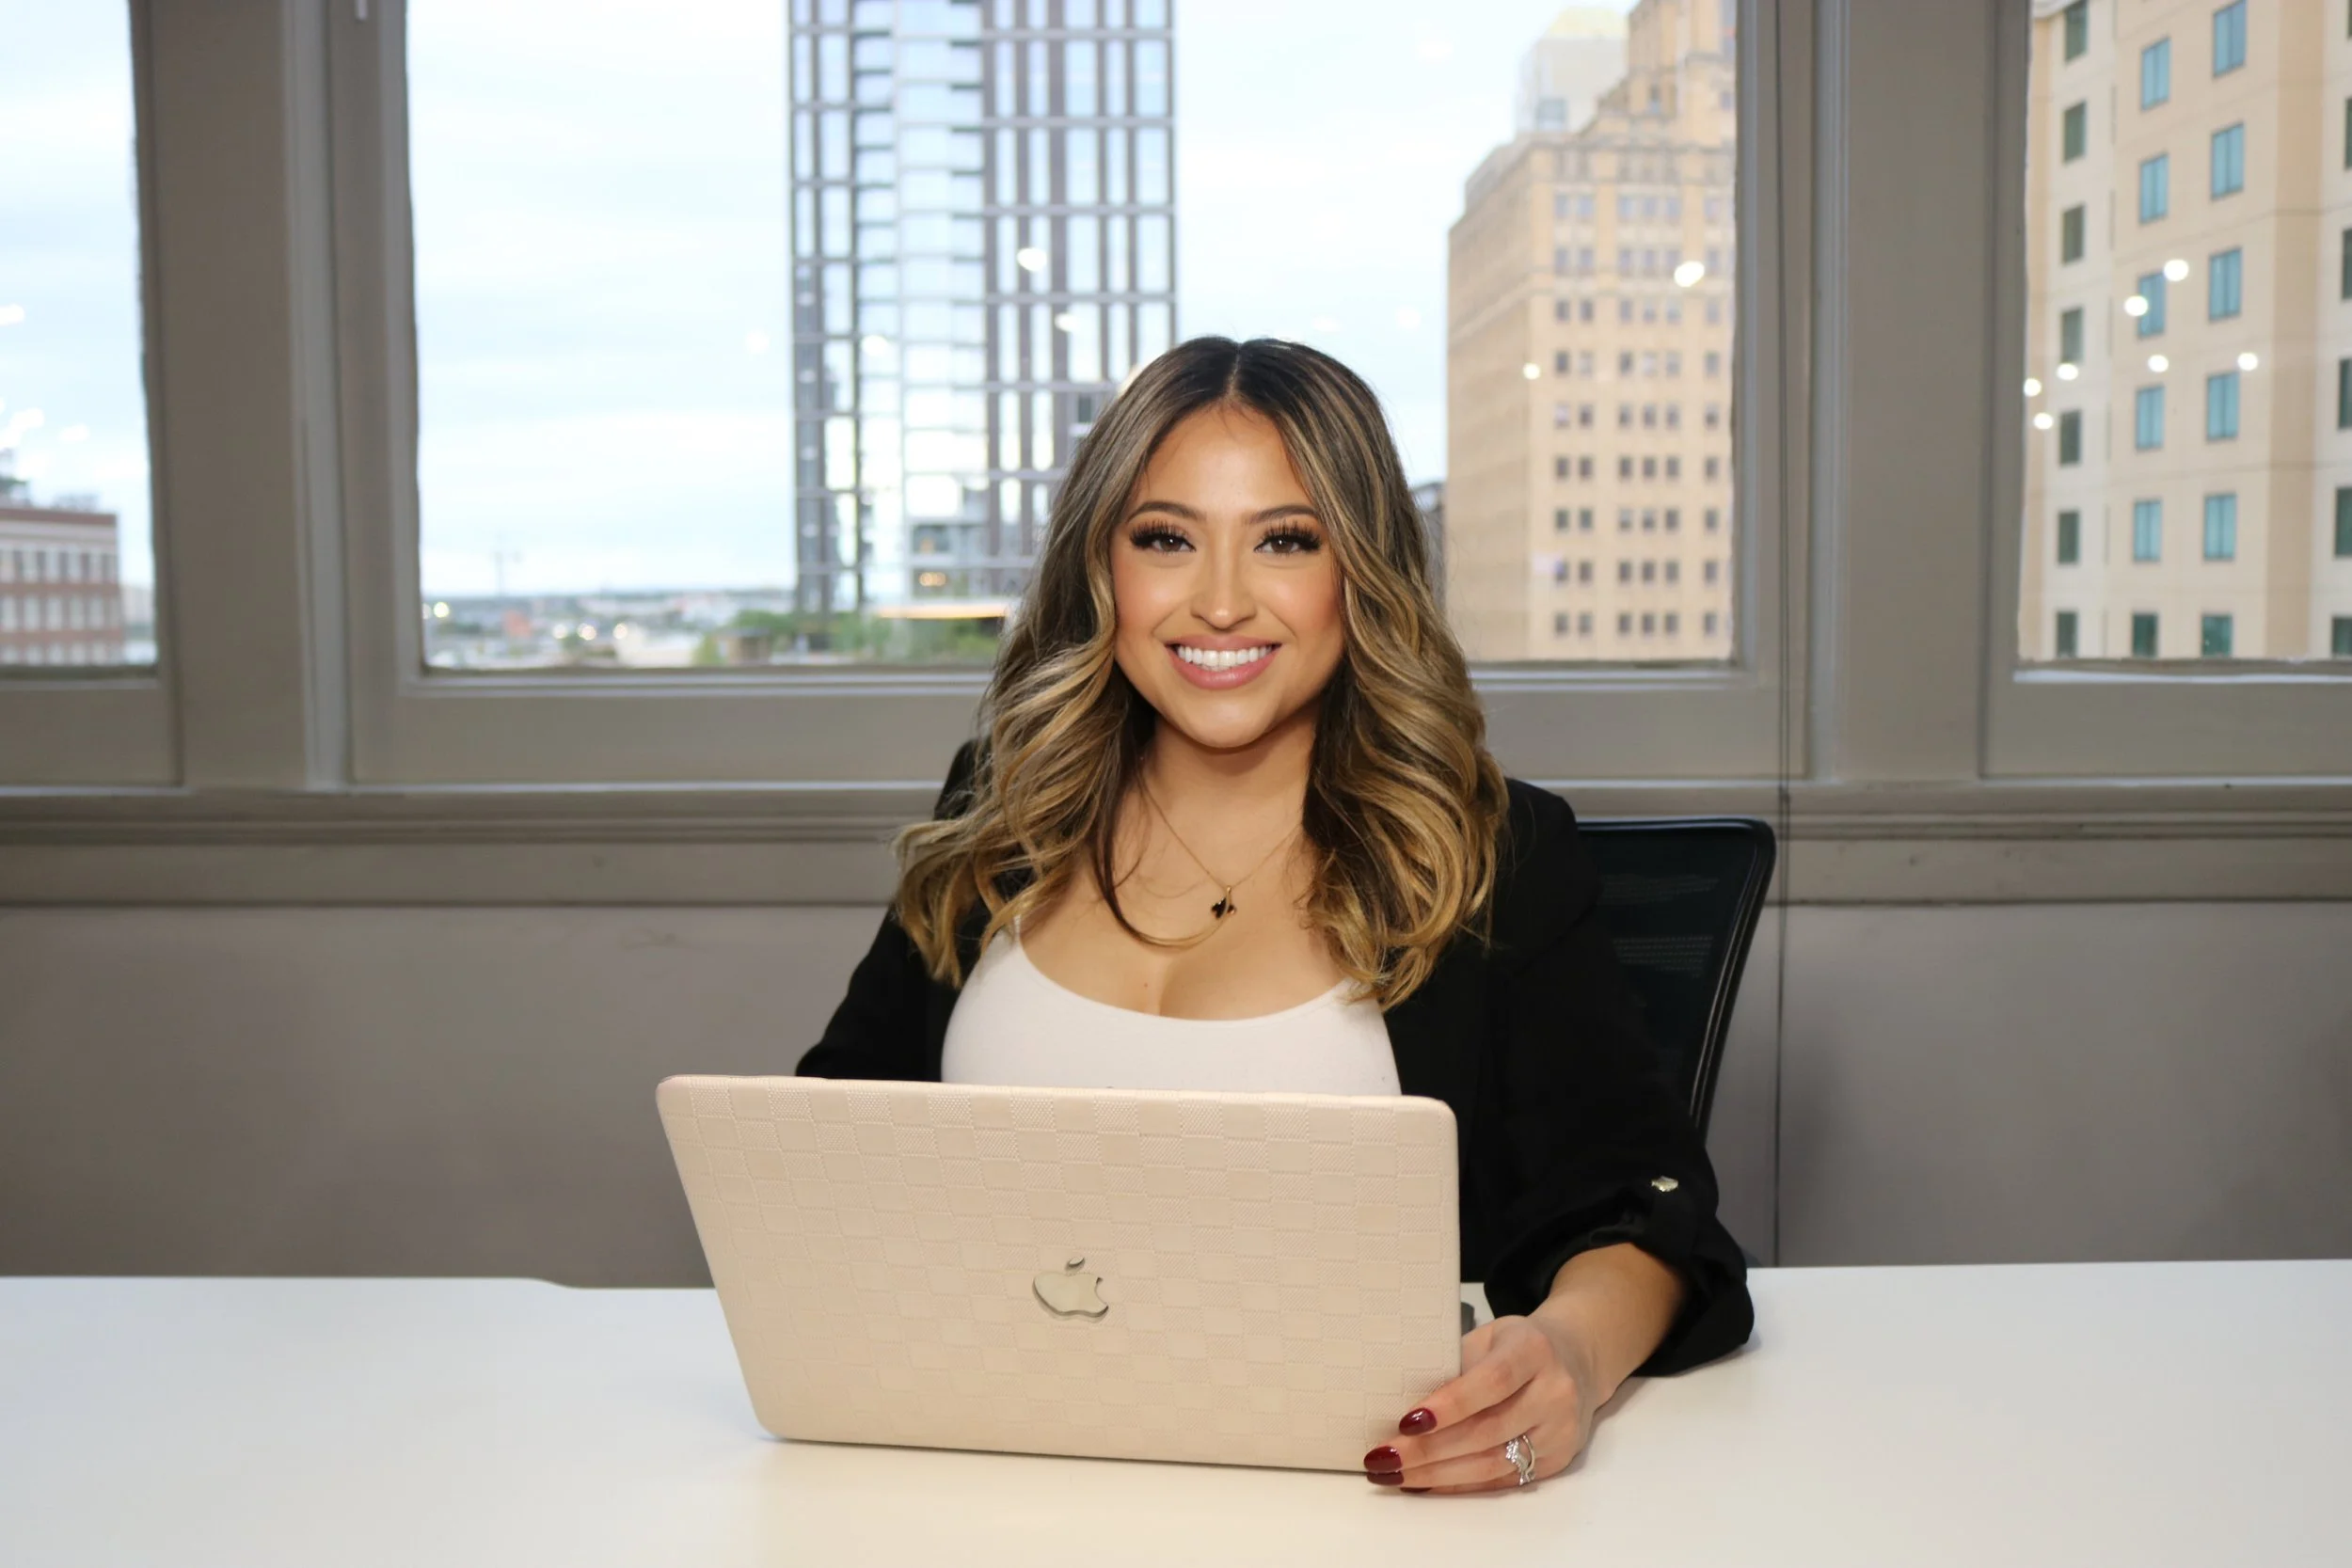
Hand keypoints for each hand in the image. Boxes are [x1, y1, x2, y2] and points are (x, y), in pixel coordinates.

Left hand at [1362, 1312, 1601, 1493]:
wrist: (1576, 1360)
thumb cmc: (1518, 1345)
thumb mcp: (1489, 1337)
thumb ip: (1453, 1363)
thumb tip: (1398, 1399)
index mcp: (1534, 1350)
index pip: (1492, 1381)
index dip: (1450, 1405)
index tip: (1406, 1422)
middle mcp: (1554, 1392)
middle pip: (1488, 1430)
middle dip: (1429, 1450)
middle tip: (1384, 1457)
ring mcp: (1560, 1431)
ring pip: (1493, 1463)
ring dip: (1437, 1474)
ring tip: (1395, 1474)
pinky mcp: (1557, 1461)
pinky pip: (1502, 1480)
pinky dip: (1459, 1484)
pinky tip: (1426, 1482)